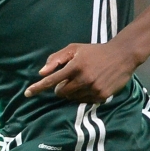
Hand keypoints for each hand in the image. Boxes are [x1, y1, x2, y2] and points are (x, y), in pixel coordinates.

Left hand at [24, 41, 138, 103]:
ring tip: (82, 80)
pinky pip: (84, 101)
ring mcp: (93, 89)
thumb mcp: (75, 49)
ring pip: (72, 98)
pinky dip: (83, 95)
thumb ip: (57, 59)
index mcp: (75, 66)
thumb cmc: (95, 51)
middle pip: (61, 92)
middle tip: (68, 80)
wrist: (122, 55)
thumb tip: (42, 72)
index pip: (52, 79)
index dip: (38, 87)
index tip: (27, 93)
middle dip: (60, 88)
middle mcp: (84, 79)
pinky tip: (91, 85)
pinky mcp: (102, 96)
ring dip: (72, 92)